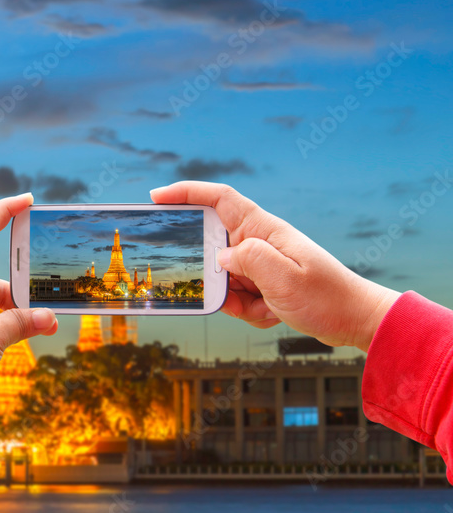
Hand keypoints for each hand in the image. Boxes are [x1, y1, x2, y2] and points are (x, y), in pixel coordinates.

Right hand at [150, 181, 399, 351]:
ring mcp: (259, 263)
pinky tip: (273, 313)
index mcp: (264, 230)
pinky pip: (235, 296)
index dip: (186, 192)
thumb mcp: (285, 279)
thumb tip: (220, 257)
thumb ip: (249, 259)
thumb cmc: (327, 297)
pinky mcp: (261, 283)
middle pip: (212, 246)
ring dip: (236, 300)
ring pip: (222, 278)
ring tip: (266, 307)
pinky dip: (248, 310)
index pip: (219, 198)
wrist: (355, 320)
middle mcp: (258, 242)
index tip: (157, 197)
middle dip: (209, 272)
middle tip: (223, 290)